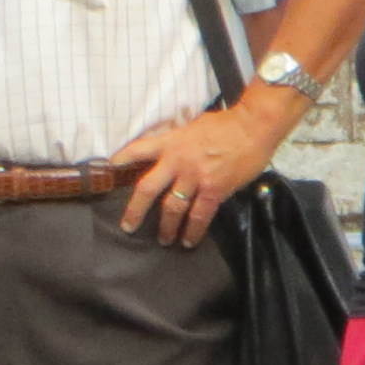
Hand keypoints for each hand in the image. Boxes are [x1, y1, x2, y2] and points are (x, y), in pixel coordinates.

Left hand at [109, 95, 292, 247]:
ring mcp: (194, 177)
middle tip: (128, 226)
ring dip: (166, 227)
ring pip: (172, 207)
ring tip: (164, 239)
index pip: (139, 150)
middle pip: (148, 189)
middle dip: (135, 210)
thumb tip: (175, 147)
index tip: (111, 168)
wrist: (253, 126)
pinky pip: (199, 215)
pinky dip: (193, 230)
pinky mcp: (214, 189)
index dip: (123, 159)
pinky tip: (189, 241)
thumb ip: (181, 140)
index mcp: (171, 142)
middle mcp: (177, 161)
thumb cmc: (228, 123)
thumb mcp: (195, 126)